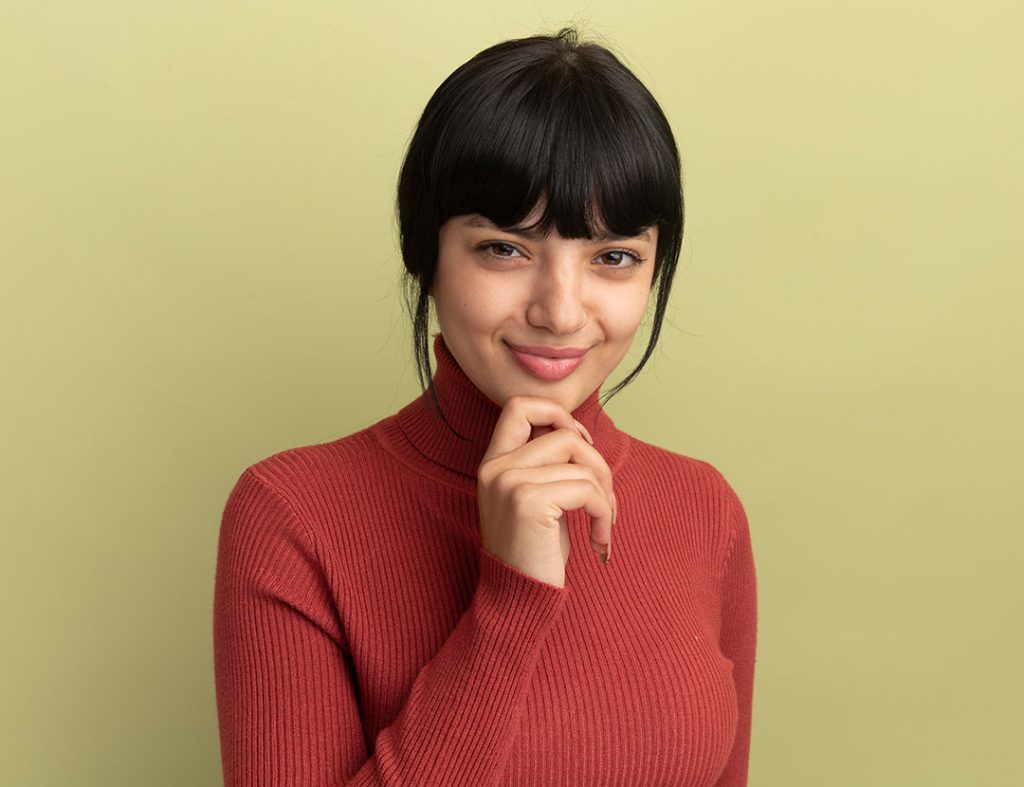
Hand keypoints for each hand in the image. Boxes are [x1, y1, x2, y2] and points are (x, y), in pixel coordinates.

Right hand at [476, 395, 615, 588]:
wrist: (517, 600)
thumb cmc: (534, 552)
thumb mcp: (534, 499)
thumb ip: (544, 464)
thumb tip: (580, 434)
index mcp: (494, 463)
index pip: (519, 405)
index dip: (558, 414)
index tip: (580, 445)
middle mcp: (496, 467)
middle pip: (564, 433)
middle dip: (597, 462)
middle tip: (604, 498)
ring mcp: (509, 482)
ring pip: (581, 462)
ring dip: (605, 494)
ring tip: (603, 523)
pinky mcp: (528, 501)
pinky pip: (587, 490)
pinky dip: (604, 514)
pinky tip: (599, 541)